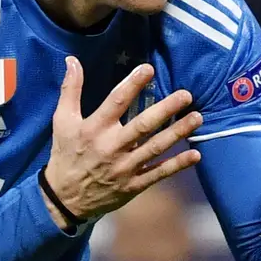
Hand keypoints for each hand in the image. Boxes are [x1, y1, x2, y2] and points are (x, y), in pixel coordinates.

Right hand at [42, 57, 201, 228]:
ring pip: (155, 148)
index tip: (149, 69)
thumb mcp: (62, 121)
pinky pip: (158, 173)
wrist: (64, 200)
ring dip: (178, 132)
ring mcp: (124, 168)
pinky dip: (177, 165)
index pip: (116, 102)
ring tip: (198, 117)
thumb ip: (70, 90)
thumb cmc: (66, 154)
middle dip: (166, 109)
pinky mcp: (133, 185)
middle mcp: (111, 147)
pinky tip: (195, 154)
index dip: (132, 84)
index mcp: (94, 129)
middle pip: (142, 125)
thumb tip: (72, 60)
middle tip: (186, 95)